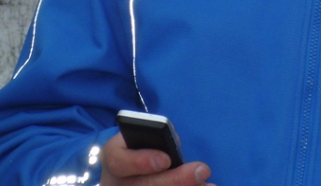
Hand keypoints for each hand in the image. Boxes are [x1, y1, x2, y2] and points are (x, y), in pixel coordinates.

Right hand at [100, 133, 214, 185]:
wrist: (135, 170)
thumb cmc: (145, 148)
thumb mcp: (147, 138)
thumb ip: (160, 141)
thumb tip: (176, 153)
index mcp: (113, 159)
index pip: (119, 161)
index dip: (142, 161)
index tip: (166, 160)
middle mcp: (114, 184)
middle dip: (175, 180)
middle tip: (201, 171)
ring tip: (206, 184)